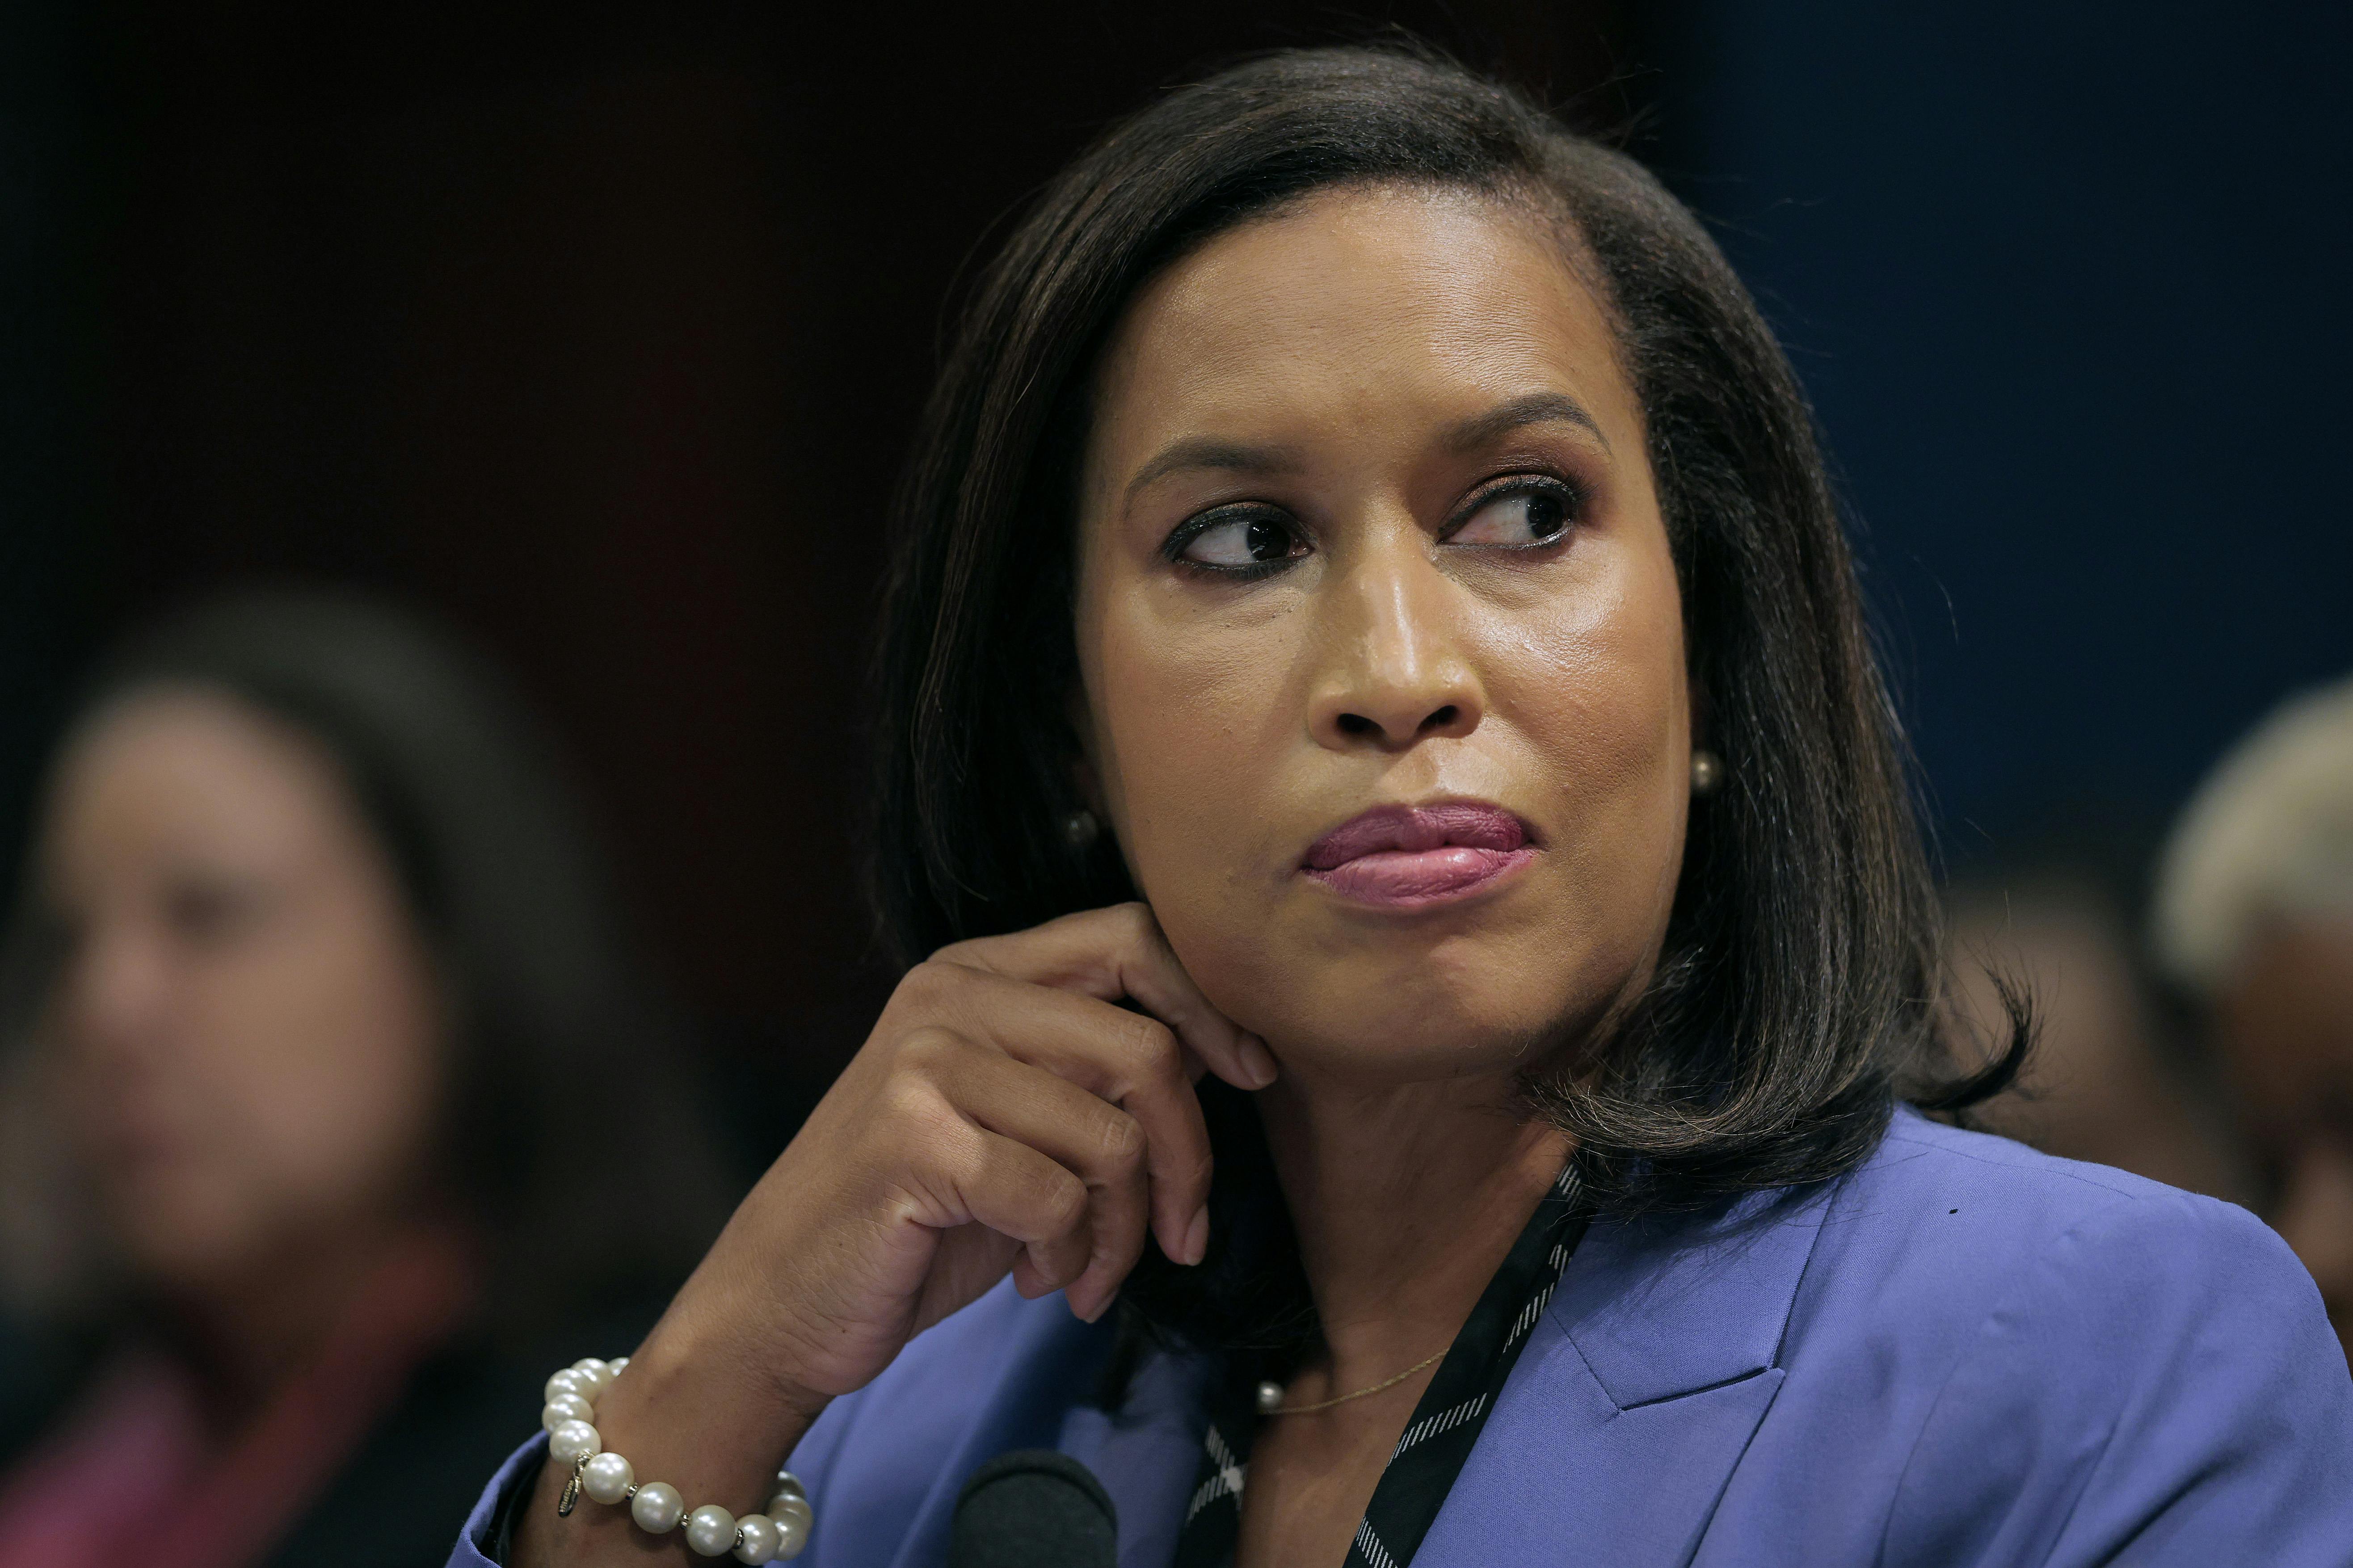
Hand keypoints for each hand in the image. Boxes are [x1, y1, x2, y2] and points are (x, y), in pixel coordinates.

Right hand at [514, 902, 1272, 1563]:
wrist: (779, 1304)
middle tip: (1175, 1234)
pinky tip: (1039, 1281)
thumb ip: (1094, 1077)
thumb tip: (1230, 1058)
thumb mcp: (1014, 1123)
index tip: (1256, 1075)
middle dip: (1187, 1160)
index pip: (1133, 938)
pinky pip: (1059, 1198)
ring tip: (1083, 1270)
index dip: (1212, 1006)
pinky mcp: (913, 1141)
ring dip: (1122, 1232)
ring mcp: (926, 1063)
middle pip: (1148, 1050)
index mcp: (979, 973)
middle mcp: (951, 999)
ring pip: (1114, 1137)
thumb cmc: (915, 1221)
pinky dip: (1072, 1258)